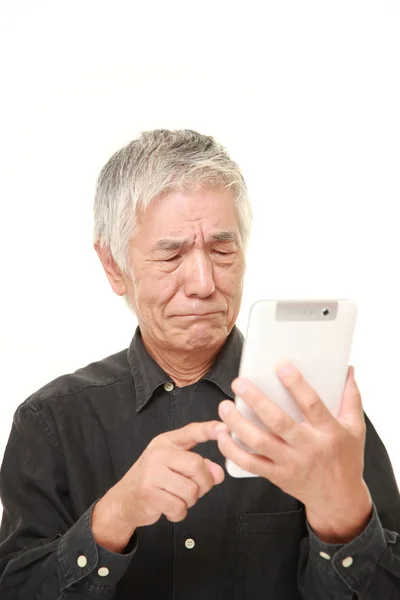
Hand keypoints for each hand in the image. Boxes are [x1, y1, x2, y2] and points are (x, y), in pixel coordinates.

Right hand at [103, 421, 226, 533]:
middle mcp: (159, 453)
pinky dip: (178, 513)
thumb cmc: (153, 480)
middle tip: (195, 489)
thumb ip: (198, 466)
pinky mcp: (148, 492)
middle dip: (204, 483)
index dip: (209, 430)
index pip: (191, 431)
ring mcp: (152, 472)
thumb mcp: (174, 466)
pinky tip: (169, 507)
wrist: (123, 500)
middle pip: (197, 466)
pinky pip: (179, 507)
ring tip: (176, 497)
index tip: (224, 428)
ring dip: (189, 501)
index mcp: (167, 442)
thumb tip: (218, 474)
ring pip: (191, 490)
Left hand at [217, 364, 372, 541]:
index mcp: (329, 432)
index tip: (281, 366)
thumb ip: (350, 398)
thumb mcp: (356, 428)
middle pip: (279, 422)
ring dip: (238, 423)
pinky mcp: (277, 476)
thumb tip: (348, 370)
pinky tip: (222, 435)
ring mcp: (291, 464)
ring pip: (260, 443)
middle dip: (256, 401)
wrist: (339, 499)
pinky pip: (251, 464)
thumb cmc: (346, 458)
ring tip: (225, 406)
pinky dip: (233, 451)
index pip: (312, 404)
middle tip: (239, 383)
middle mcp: (308, 448)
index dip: (296, 384)